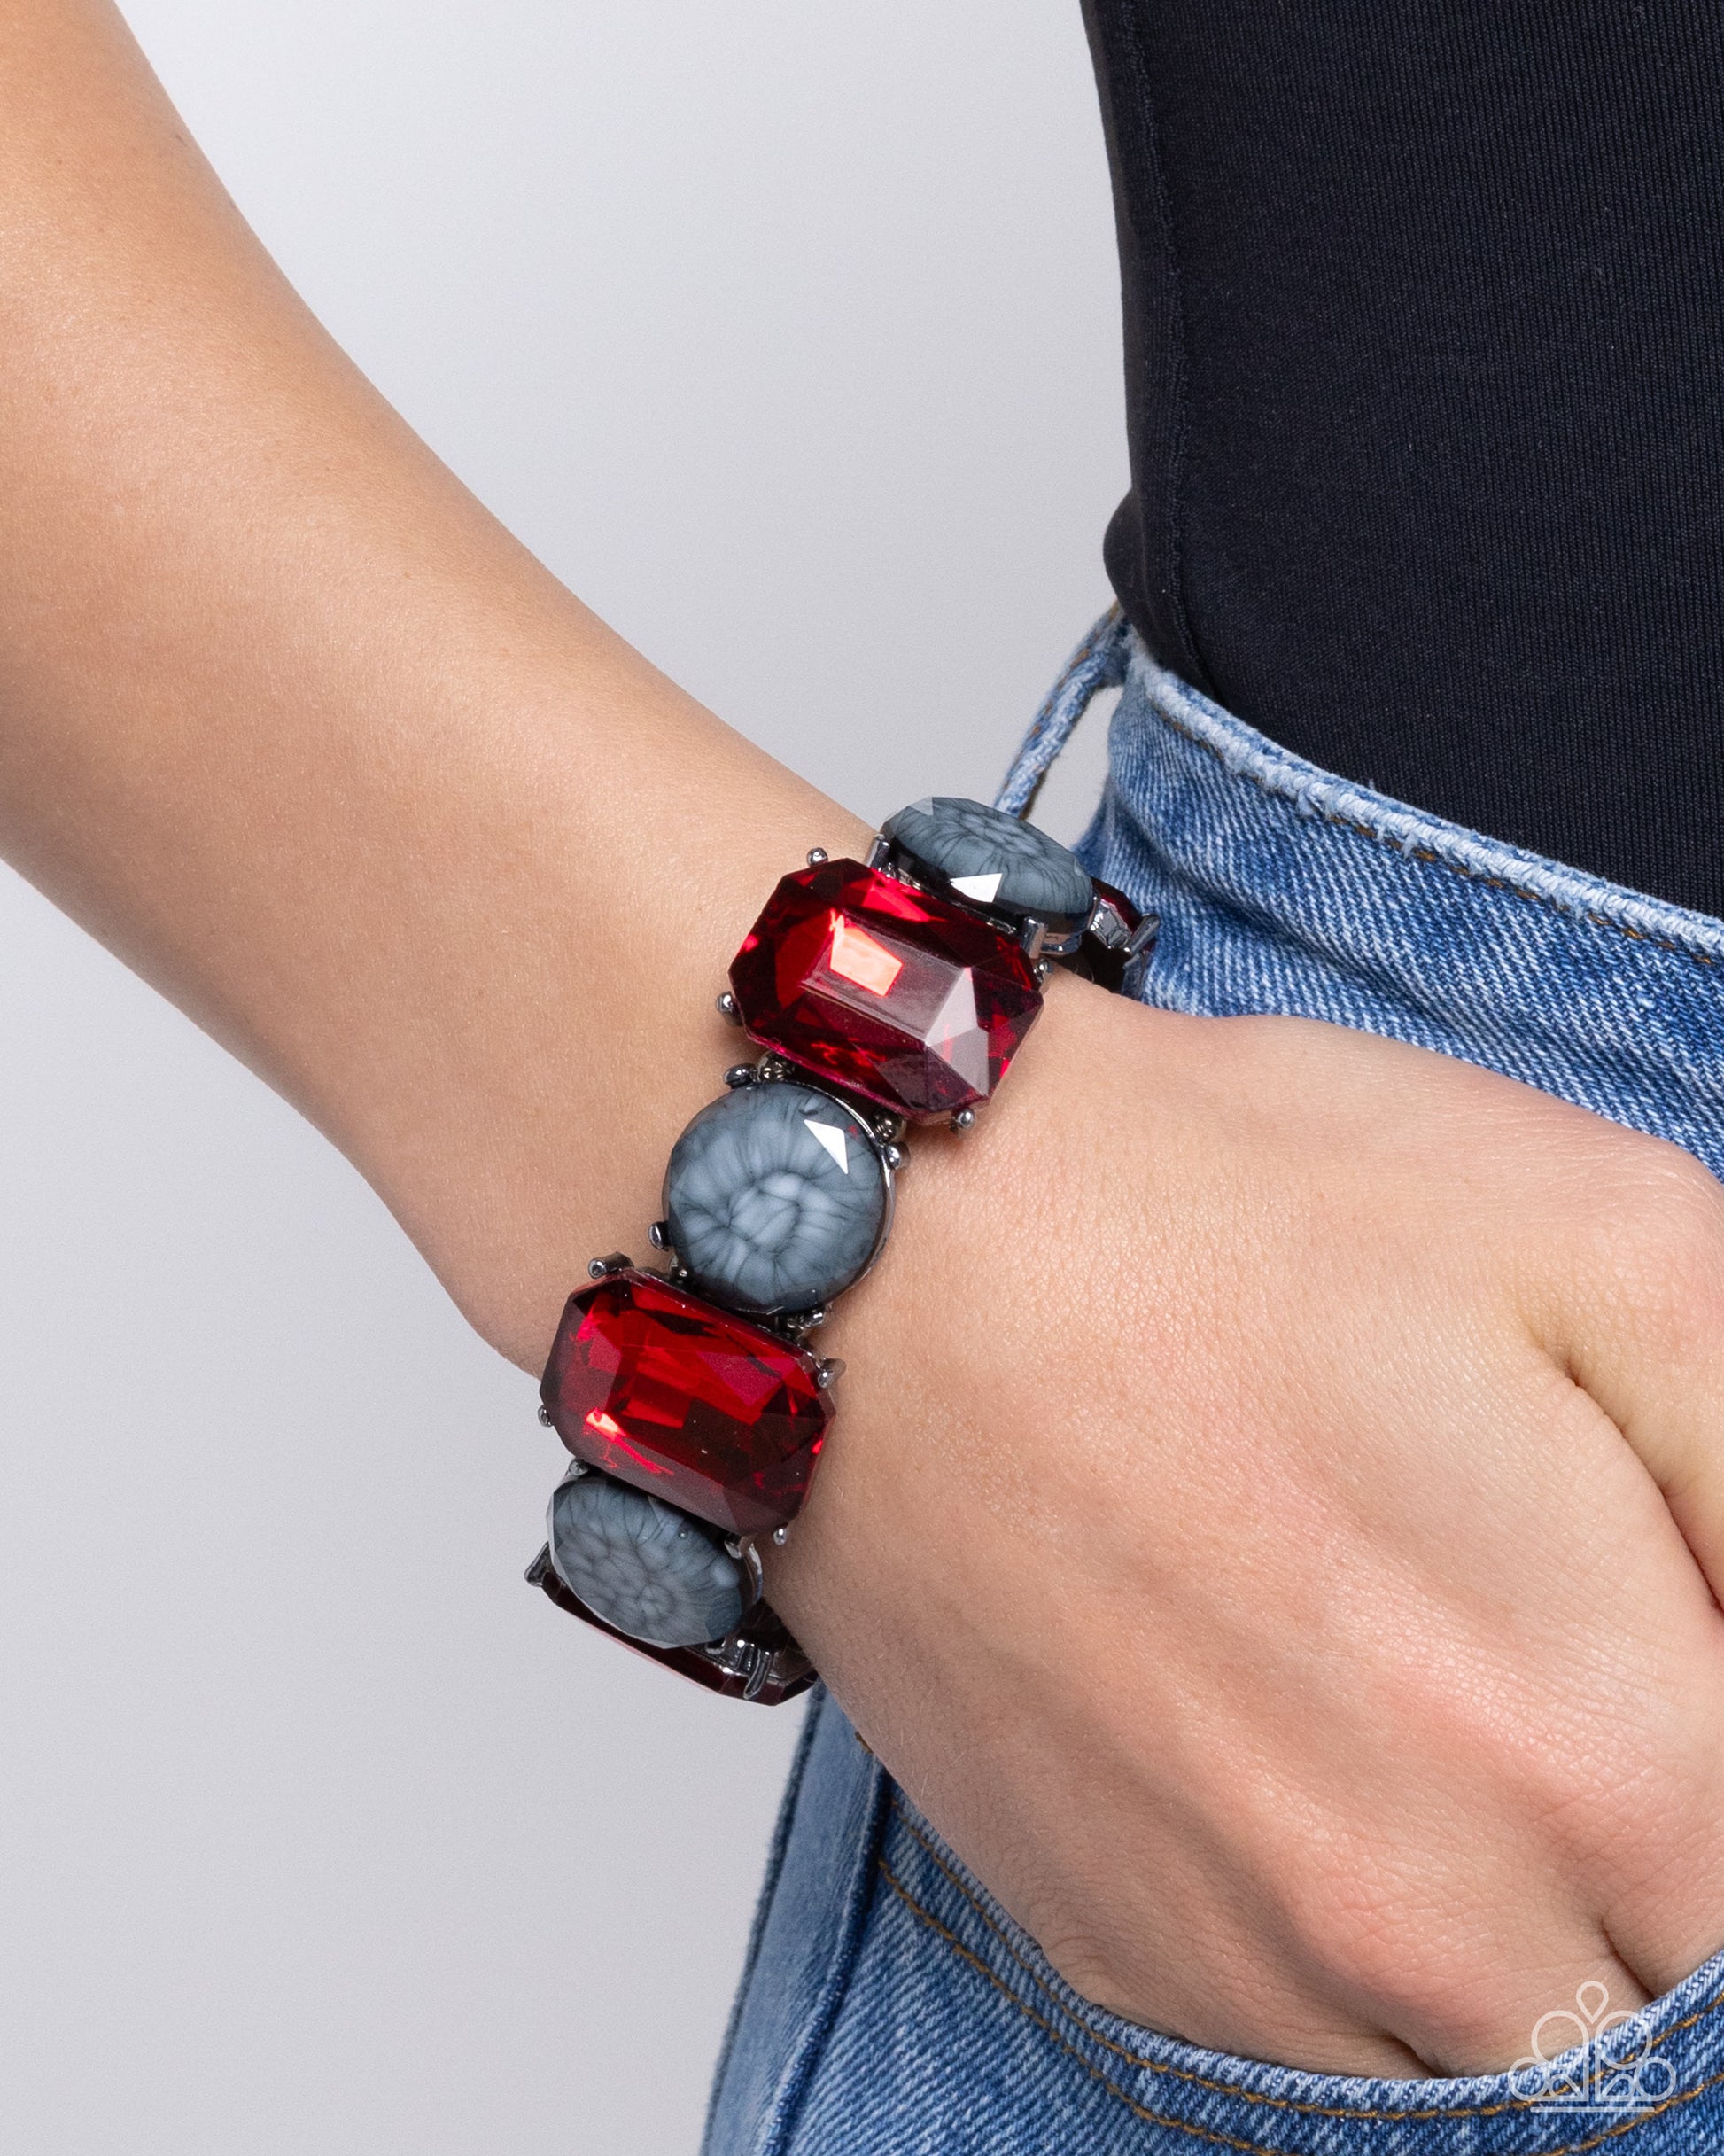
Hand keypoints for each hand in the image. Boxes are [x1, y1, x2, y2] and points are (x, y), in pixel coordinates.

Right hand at [765, 978, 1723, 2075]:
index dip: (1722, 1706)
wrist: (882, 1252)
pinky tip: (1295, 1716)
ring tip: (1410, 1659)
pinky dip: (1359, 1916)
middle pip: (1672, 1980)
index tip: (1643, 1613)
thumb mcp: (1617, 1245)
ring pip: (1507, 2032)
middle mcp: (1434, 1930)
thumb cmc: (1221, 1216)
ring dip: (1515, 1891)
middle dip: (1652, 1817)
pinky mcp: (1122, 1952)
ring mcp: (1256, 1967)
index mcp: (1610, 1758)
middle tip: (1526, 1614)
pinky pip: (1325, 2029)